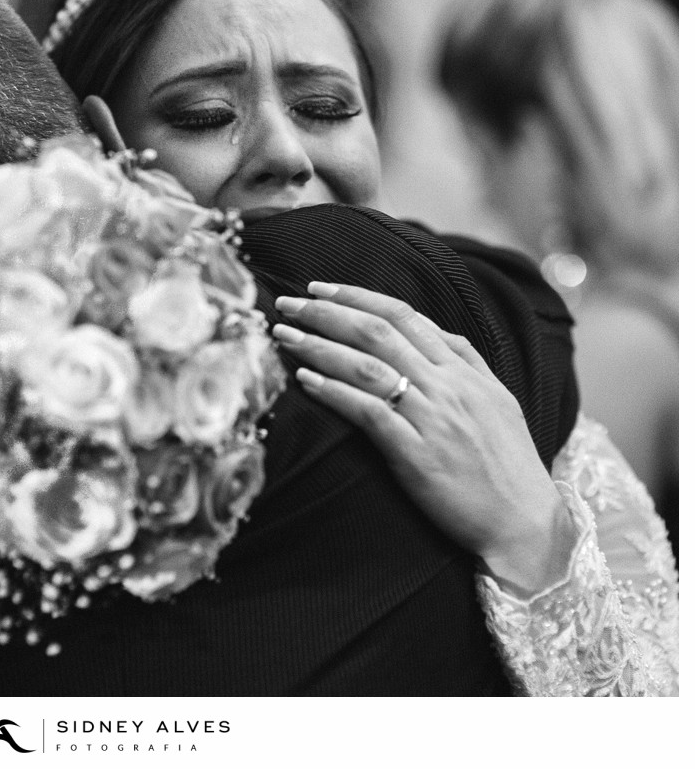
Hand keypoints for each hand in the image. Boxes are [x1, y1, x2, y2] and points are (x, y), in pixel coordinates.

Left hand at [273, 281, 576, 595]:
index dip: (357, 296)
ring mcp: (431, 419)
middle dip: (325, 312)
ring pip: (367, 366)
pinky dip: (334, 392)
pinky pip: (368, 413)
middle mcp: (446, 386)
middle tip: (286, 303)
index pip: (403, 315)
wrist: (526, 522)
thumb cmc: (508, 463)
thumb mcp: (497, 398)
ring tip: (284, 335)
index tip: (319, 288)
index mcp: (463, 370)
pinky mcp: (416, 455)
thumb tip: (433, 328)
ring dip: (319, 346)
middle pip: (376, 333)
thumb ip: (465, 359)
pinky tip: (305, 380)